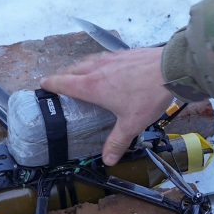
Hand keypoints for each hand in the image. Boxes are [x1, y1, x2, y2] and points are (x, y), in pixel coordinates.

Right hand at [40, 47, 173, 165]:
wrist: (170, 69)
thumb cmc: (147, 95)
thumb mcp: (131, 123)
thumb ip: (117, 142)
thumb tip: (108, 160)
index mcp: (92, 86)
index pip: (63, 83)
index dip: (51, 83)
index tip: (43, 84)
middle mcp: (97, 69)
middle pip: (73, 69)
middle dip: (64, 75)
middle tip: (60, 81)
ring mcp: (111, 59)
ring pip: (88, 61)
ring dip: (80, 67)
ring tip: (80, 73)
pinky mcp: (125, 53)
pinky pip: (105, 57)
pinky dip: (99, 62)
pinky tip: (108, 67)